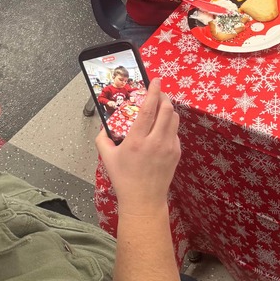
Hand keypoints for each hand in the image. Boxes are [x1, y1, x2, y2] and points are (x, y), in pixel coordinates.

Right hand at [96, 79, 180, 210]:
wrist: (144, 200)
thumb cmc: (124, 179)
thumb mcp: (107, 158)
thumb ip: (102, 139)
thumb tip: (103, 126)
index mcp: (137, 140)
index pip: (148, 109)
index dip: (153, 91)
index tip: (155, 80)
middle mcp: (155, 141)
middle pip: (167, 109)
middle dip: (163, 97)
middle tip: (157, 93)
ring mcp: (169, 147)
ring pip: (174, 118)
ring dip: (168, 109)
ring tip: (160, 108)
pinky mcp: (176, 153)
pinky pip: (175, 132)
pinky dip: (170, 125)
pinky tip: (161, 129)